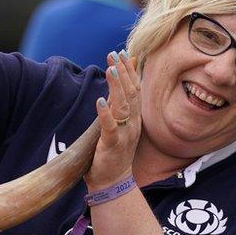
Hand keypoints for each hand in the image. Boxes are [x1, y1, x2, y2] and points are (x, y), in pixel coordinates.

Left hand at [84, 50, 141, 189]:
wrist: (112, 182)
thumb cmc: (114, 151)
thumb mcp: (119, 123)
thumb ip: (120, 102)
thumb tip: (120, 82)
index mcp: (134, 118)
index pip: (135, 89)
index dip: (129, 71)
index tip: (122, 52)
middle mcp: (132, 124)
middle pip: (132, 93)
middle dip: (123, 73)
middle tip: (114, 54)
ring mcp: (124, 134)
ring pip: (123, 107)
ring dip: (117, 87)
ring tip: (111, 70)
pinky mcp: (112, 145)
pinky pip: (110, 127)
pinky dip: (105, 113)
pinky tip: (100, 100)